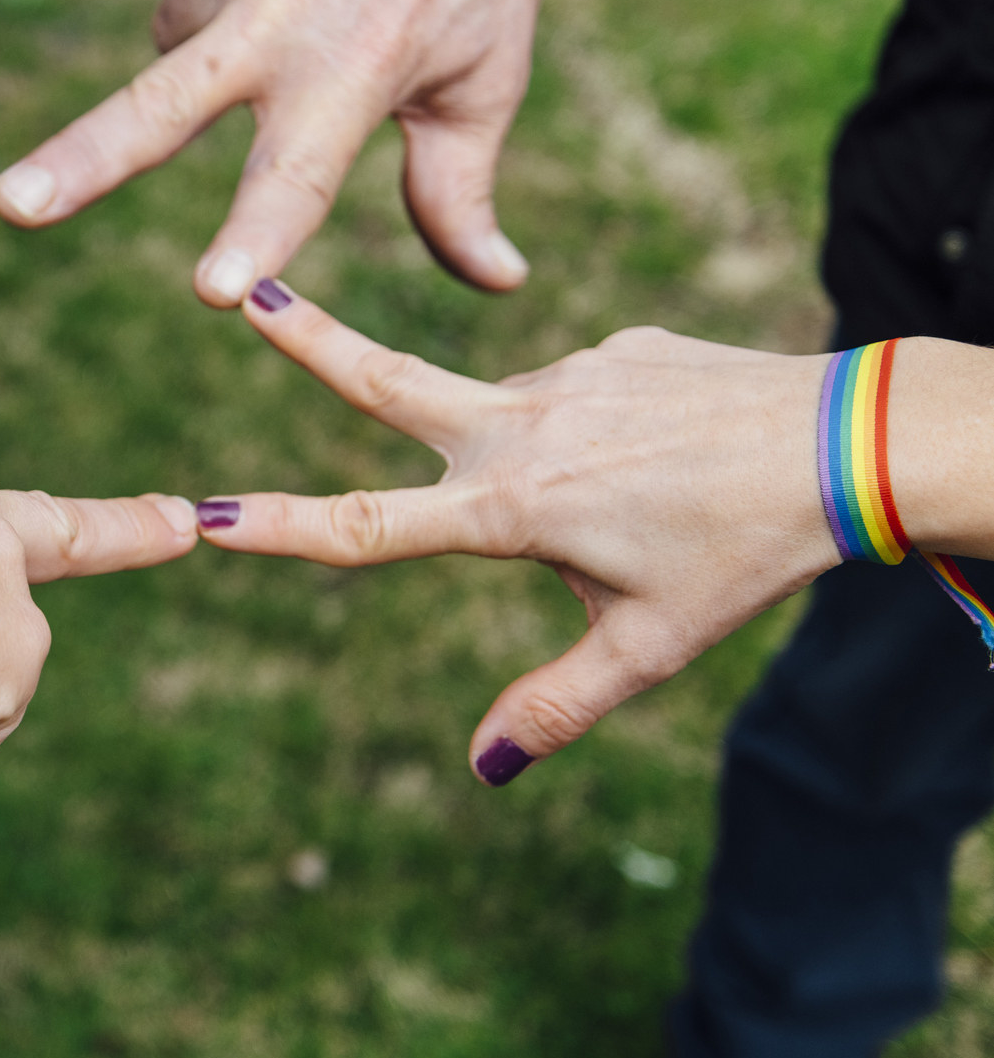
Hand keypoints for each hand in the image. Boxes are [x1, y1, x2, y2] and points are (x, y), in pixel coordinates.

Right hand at [0, 0, 582, 303]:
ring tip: (295, 12)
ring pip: (174, 42)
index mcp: (358, 65)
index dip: (253, 235)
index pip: (297, 173)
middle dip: (80, 161)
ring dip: (208, 54)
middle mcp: (283, 6)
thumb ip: (460, 194)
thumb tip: (500, 284)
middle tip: (15, 207)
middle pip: (158, 107)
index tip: (216, 290)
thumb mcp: (485, 80)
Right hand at [195, 283, 835, 784]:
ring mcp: (565, 374)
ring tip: (658, 503)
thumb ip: (556, 705)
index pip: (371, 524)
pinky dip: (598, 436)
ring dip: (541, 464)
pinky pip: (577, 399)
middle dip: (305, 337)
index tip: (205, 514)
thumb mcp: (650, 645)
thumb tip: (481, 768)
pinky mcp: (609, 347)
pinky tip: (673, 459)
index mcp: (513, 506)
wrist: (851, 440)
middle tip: (241, 288)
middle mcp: (521, 426)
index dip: (283, 528)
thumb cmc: (744, 553)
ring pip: (513, 424)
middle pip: (387, 380)